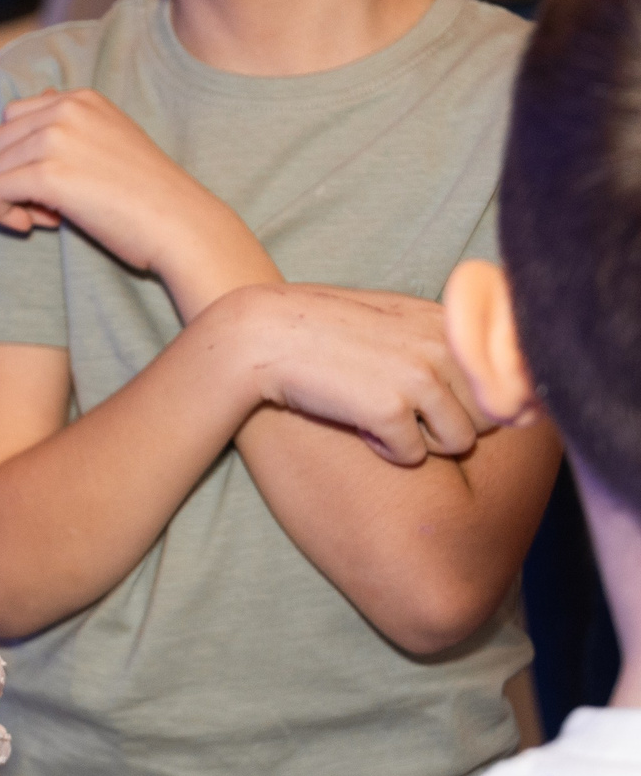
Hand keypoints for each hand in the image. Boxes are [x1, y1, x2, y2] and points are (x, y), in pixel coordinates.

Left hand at [0, 89, 263, 307]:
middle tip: (50, 202)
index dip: (23, 154)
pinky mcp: (48, 174)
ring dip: (11, 198)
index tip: (55, 181)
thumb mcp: (109, 139)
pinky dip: (4, 215)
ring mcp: (56, 139)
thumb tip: (35, 108)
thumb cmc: (146, 194)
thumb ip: (71, 124)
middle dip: (13, 174)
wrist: (180, 223)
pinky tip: (34, 225)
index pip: (14, 117)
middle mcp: (65, 109)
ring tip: (51, 215)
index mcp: (80, 98)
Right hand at [225, 282, 492, 464]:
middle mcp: (444, 347)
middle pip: (488, 417)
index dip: (483, 404)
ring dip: (423, 441)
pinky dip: (387, 450)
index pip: (506, 380)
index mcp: (451, 323)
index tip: (445, 405)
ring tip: (384, 416)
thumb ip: (450, 345)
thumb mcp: (399, 320)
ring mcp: (419, 378)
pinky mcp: (389, 409)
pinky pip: (413, 455)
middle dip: (452, 424)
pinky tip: (360, 425)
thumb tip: (512, 399)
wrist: (264, 335)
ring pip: (459, 442)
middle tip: (407, 410)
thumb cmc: (330, 332)